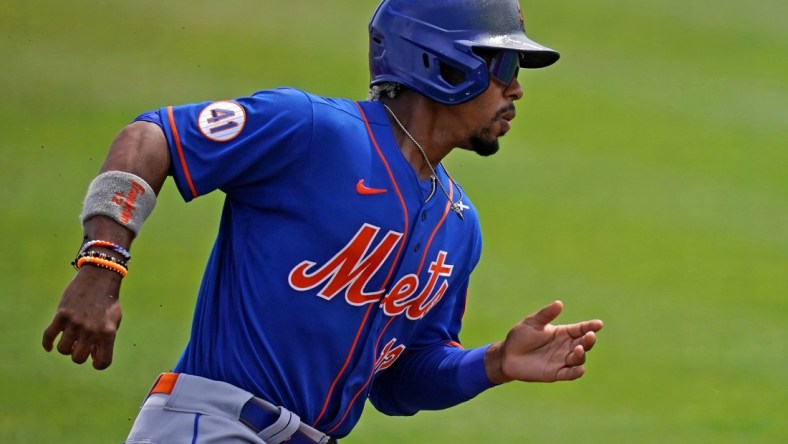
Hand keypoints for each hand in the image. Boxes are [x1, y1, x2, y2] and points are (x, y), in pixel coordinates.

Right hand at [42, 266, 122, 369]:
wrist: (99, 278)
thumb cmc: (108, 302)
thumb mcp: (114, 321)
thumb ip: (105, 341)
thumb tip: (92, 358)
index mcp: (107, 333)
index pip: (103, 362)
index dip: (98, 363)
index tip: (94, 358)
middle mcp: (91, 331)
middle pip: (77, 358)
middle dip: (78, 354)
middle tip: (80, 344)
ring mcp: (75, 323)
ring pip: (63, 349)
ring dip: (66, 346)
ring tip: (71, 338)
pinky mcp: (61, 315)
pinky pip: (48, 336)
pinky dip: (47, 344)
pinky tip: (50, 346)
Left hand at [486, 300, 602, 383]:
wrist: (507, 355)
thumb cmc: (520, 336)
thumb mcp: (532, 322)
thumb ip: (546, 315)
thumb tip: (559, 303)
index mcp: (563, 333)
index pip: (581, 329)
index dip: (590, 326)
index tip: (598, 324)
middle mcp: (566, 347)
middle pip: (584, 344)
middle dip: (589, 340)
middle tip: (589, 335)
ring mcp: (562, 360)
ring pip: (579, 359)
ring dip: (581, 355)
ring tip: (578, 349)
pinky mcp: (555, 373)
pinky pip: (569, 374)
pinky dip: (576, 372)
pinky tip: (580, 369)